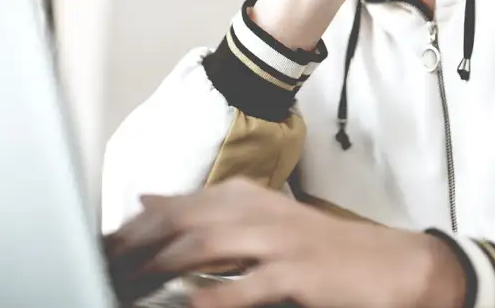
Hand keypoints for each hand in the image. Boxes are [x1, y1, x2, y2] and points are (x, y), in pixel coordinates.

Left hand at [104, 178, 465, 307]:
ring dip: (162, 266)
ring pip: (206, 245)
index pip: (177, 205)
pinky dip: (215, 297)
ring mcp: (279, 241)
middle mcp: (259, 211)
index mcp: (246, 197)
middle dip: (137, 245)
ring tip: (131, 284)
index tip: (100, 245)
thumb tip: (147, 200)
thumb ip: (205, 212)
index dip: (134, 226)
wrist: (394, 266)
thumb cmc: (324, 251)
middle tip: (104, 266)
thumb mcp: (261, 221)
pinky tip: (190, 305)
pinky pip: (248, 286)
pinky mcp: (298, 273)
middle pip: (183, 221)